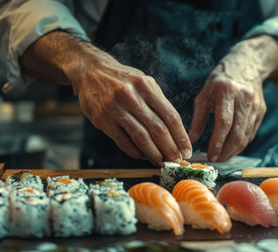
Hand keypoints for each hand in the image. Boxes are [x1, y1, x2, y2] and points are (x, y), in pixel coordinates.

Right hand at [20, 31, 191, 165]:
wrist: (90, 71)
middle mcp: (131, 96)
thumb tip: (176, 132)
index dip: (180, 136)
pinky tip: (144, 156)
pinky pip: (123, 142)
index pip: (170, 116)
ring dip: (154, 154)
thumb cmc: (123, 80)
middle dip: (170, 148)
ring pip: (141, 137)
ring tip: (162, 162)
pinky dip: (136, 152)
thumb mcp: (144, 83)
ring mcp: (115, 109)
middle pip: (157, 129)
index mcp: (147, 86)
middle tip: (177, 160)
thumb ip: (158, 104)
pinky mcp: (102, 120)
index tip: (187, 149)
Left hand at [188, 64, 265, 161]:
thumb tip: (190, 140)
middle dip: (226, 151)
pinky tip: (231, 149)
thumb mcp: (204, 94)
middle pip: (237, 133)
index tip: (210, 156)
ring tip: (221, 158)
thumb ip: (198, 118)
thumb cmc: (219, 82)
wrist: (246, 66)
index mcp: (227, 92)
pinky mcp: (261, 111)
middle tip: (215, 160)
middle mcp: (244, 99)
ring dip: (233, 151)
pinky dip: (240, 144)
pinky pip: (250, 133)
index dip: (217, 142)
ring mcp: (255, 106)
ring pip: (245, 136)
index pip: (224, 122)